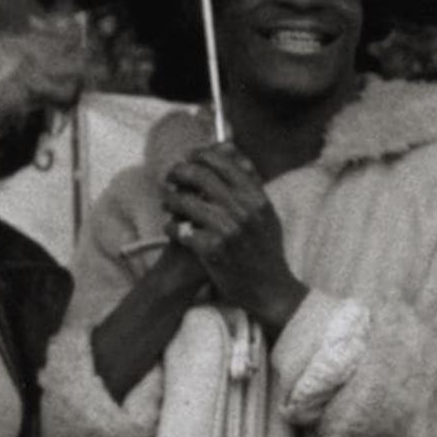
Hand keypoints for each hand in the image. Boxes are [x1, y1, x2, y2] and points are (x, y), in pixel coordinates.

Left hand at [159, 142, 306, 328]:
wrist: (269, 287)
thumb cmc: (264, 248)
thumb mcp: (266, 212)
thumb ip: (249, 181)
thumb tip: (229, 149)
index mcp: (257, 196)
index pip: (224, 161)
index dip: (200, 155)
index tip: (189, 157)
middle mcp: (243, 210)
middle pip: (200, 175)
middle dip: (179, 173)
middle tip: (170, 177)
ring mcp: (227, 229)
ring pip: (184, 201)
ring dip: (170, 200)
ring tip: (168, 203)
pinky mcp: (212, 249)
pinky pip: (180, 229)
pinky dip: (173, 228)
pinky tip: (174, 230)